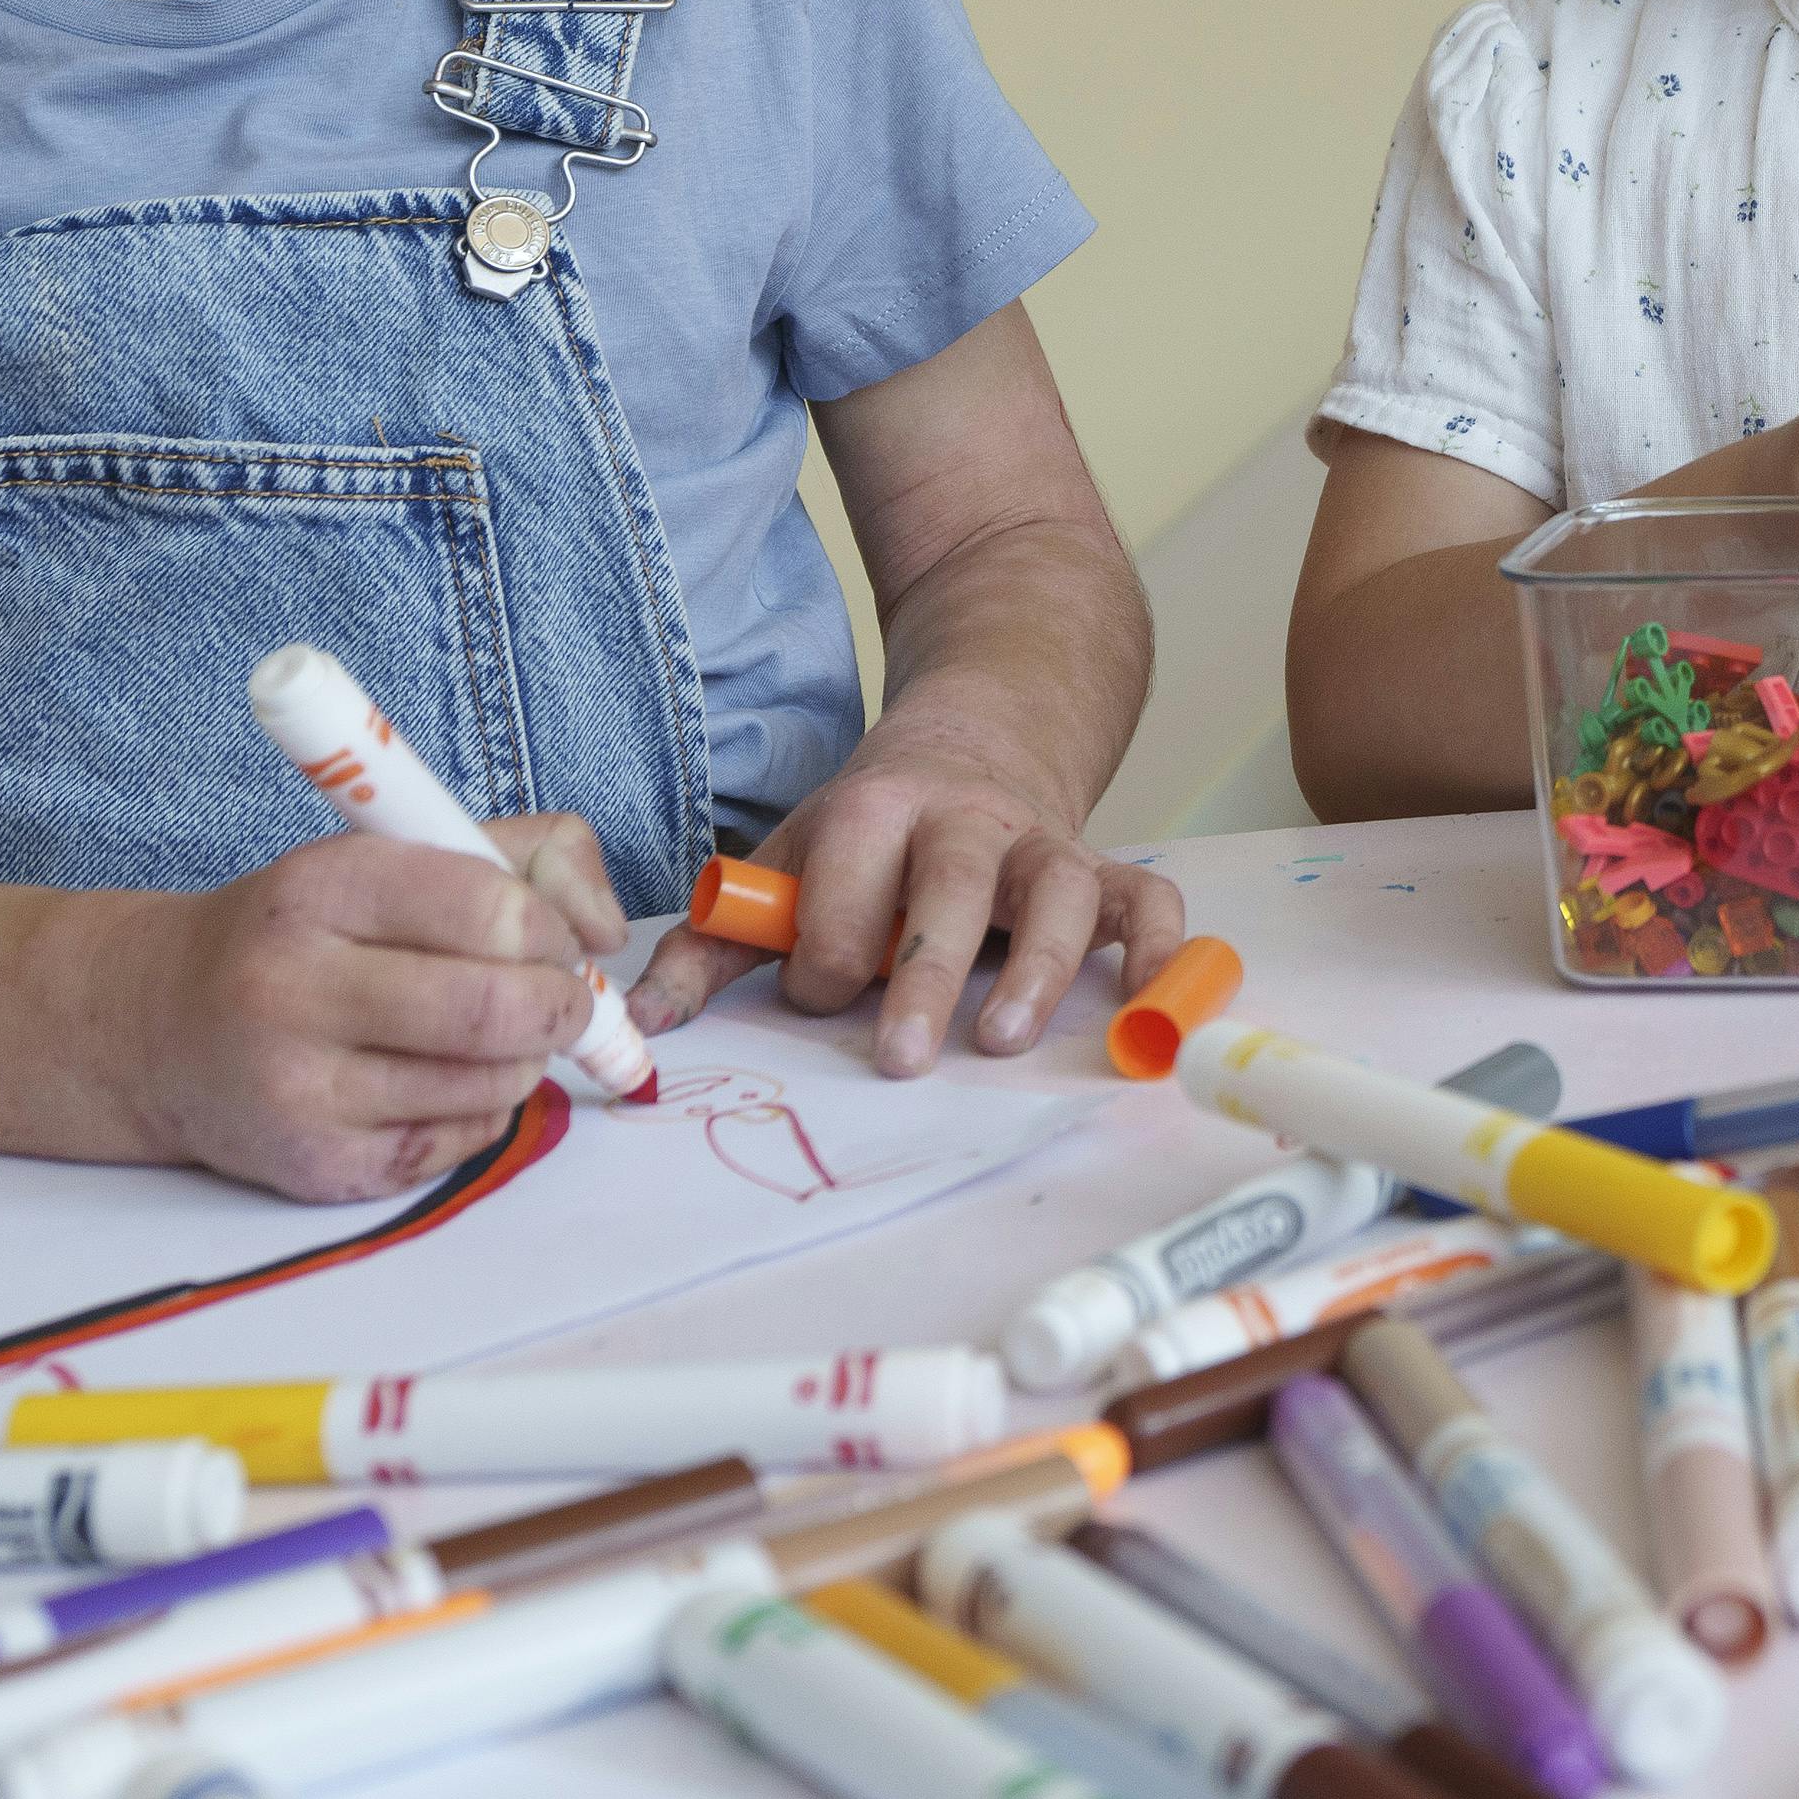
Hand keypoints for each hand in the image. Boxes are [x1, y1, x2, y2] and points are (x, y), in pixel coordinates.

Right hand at [105, 811, 616, 1200]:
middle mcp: (292, 989)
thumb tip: (609, 933)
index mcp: (316, 890)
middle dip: (561, 1005)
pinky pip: (460, 1144)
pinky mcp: (317, 1167)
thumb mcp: (395, 853)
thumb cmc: (308, 932)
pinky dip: (482, 1110)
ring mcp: (298, 1090)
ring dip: (526, 1060)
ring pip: (490, 1084)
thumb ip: (528, 856)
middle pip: (495, 1010)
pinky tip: (442, 1080)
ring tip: (494, 1035)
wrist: (163, 1028)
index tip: (548, 938)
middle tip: (559, 998)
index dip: (548, 928)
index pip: (487, 907)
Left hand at [630, 758, 1187, 1075]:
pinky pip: (1147, 894)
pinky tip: (1144, 1000)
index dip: (826, 958)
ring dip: (1039, 963)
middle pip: (952, 887)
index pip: (848, 895)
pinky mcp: (1100, 862)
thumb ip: (715, 946)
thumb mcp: (787, 867)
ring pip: (1060, 888)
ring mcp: (1041, 841)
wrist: (974, 740)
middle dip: (924, 973)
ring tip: (1005, 1039)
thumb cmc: (872, 836)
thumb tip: (640, 1023)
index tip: (816, 994)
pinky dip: (1158, 941)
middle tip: (900, 1059)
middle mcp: (964, 820)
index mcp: (872, 812)